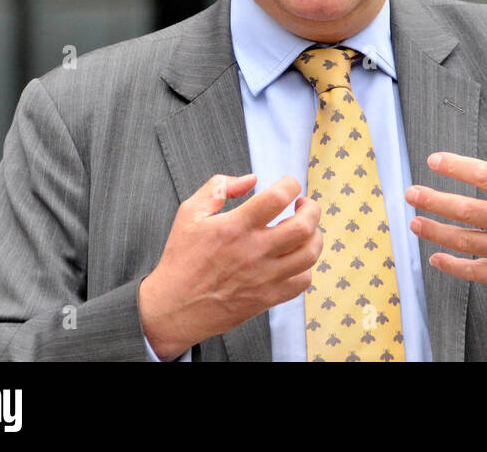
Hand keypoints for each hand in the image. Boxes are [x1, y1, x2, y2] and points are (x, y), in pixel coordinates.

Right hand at [138, 173, 321, 360]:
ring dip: (314, 236)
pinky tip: (294, 257)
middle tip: (304, 206)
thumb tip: (251, 179)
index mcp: (234, 228)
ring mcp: (263, 277)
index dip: (291, 185)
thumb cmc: (181, 259)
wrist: (172, 308)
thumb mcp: (189, 213)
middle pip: (303, 226)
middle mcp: (253, 252)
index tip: (289, 186)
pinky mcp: (267, 298)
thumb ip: (219, 187)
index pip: (277, 198)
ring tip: (305, 230)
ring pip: (309, 254)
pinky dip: (306, 266)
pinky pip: (303, 281)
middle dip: (312, 209)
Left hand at [406, 133, 486, 301]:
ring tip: (415, 222)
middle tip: (412, 193)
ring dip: (436, 230)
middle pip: (466, 208)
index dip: (456, 166)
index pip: (484, 174)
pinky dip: (453, 266)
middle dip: (434, 200)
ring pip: (465, 240)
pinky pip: (475, 271)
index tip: (433, 160)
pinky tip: (435, 257)